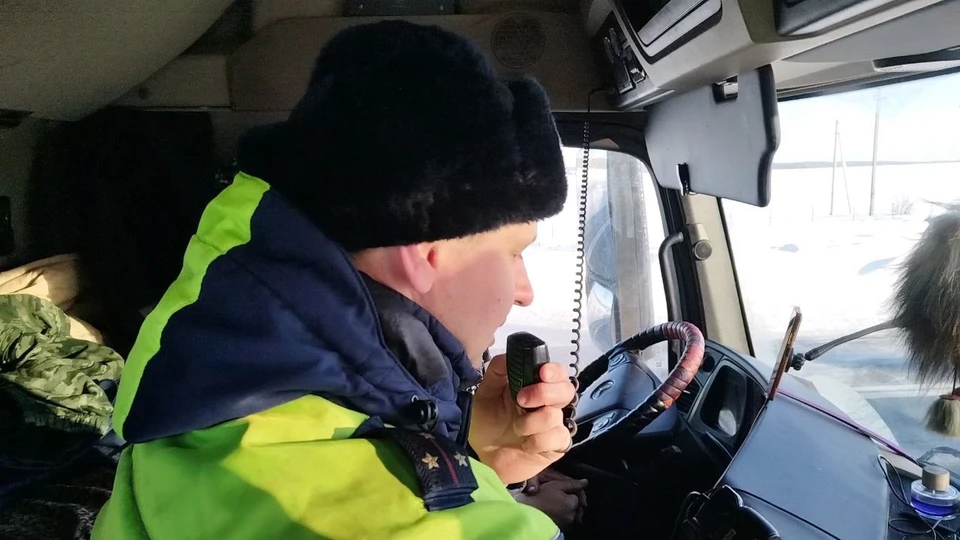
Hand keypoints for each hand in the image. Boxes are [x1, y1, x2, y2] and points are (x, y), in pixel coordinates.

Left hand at [469, 354, 575, 483]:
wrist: (482, 455)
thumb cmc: (487, 422)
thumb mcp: (485, 393)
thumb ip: (497, 372)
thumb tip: (508, 355)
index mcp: (535, 386)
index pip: (557, 373)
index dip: (554, 371)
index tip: (542, 373)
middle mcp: (549, 403)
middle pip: (566, 390)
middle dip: (544, 393)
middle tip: (521, 400)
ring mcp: (554, 425)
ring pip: (556, 416)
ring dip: (531, 422)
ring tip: (516, 428)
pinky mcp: (556, 446)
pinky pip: (558, 439)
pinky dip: (538, 441)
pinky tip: (526, 444)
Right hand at [516, 469, 587, 527]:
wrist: (527, 512)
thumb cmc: (540, 497)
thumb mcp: (556, 485)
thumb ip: (572, 484)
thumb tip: (585, 482)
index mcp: (572, 504)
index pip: (578, 496)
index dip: (571, 492)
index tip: (561, 491)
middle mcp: (572, 515)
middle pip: (578, 506)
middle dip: (573, 502)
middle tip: (560, 497)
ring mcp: (567, 523)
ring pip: (574, 515)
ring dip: (570, 510)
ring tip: (558, 505)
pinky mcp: (561, 528)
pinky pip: (568, 521)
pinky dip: (565, 516)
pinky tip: (556, 512)